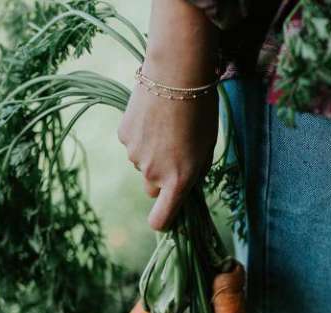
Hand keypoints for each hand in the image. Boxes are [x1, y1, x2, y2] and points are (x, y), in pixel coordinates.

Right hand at [117, 0, 218, 230]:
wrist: (177, 73)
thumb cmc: (201, 111)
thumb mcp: (206, 148)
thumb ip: (193, 173)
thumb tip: (182, 184)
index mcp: (179, 180)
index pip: (162, 219)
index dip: (162, 222)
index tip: (164, 219)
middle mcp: (154, 174)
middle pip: (152, 188)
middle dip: (160, 178)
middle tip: (173, 152)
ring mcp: (135, 156)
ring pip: (142, 165)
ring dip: (151, 154)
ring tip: (165, 126)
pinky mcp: (124, 137)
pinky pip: (132, 145)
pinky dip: (140, 137)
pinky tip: (151, 116)